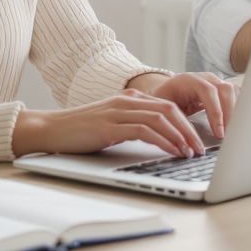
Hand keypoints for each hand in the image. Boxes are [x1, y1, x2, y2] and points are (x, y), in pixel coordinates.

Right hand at [11, 89, 206, 158]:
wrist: (50, 129)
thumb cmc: (80, 132)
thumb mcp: (112, 125)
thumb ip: (132, 126)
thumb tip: (159, 140)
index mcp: (129, 98)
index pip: (167, 105)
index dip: (186, 122)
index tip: (196, 140)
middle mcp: (126, 100)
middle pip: (169, 109)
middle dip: (188, 129)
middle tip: (199, 148)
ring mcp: (118, 111)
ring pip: (160, 118)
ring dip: (180, 136)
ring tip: (190, 152)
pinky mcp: (110, 126)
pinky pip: (144, 130)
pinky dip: (163, 141)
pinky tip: (171, 151)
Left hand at [137, 72, 236, 139]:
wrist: (166, 91)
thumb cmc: (164, 101)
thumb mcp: (164, 110)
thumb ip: (176, 122)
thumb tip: (188, 141)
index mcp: (188, 81)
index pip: (207, 91)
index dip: (215, 112)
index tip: (219, 133)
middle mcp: (205, 78)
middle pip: (225, 89)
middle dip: (230, 114)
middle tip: (229, 135)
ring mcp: (215, 81)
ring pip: (234, 91)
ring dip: (237, 112)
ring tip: (234, 132)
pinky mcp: (222, 89)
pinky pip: (236, 95)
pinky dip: (240, 108)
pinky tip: (239, 123)